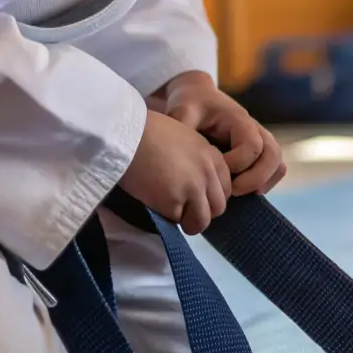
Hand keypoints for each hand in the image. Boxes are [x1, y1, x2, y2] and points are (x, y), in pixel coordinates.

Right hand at [119, 108, 231, 234]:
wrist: (127, 133)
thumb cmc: (148, 131)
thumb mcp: (184, 138)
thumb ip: (196, 159)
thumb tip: (193, 179)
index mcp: (211, 155)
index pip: (225, 188)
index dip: (211, 197)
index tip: (197, 199)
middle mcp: (207, 173)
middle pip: (218, 207)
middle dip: (202, 212)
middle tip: (183, 209)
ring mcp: (193, 188)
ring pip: (201, 221)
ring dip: (187, 221)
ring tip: (170, 212)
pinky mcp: (174, 201)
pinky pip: (176, 219)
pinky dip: (166, 216)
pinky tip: (154, 203)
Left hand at [161, 72, 285, 195]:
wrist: (199, 96)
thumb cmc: (191, 104)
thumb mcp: (183, 111)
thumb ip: (182, 126)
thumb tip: (177, 149)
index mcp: (239, 120)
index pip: (251, 145)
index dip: (235, 163)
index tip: (213, 168)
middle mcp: (255, 129)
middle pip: (273, 155)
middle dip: (255, 178)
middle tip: (231, 191)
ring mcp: (260, 140)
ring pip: (278, 164)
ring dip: (263, 182)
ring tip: (239, 194)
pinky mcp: (259, 151)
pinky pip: (275, 169)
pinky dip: (266, 183)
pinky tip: (244, 193)